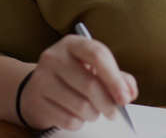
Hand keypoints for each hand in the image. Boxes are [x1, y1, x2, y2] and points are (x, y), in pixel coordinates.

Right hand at [19, 35, 137, 130]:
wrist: (35, 88)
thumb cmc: (71, 76)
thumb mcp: (92, 68)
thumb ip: (116, 76)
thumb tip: (130, 91)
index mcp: (72, 43)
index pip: (97, 54)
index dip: (114, 77)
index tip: (125, 97)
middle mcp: (54, 57)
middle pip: (90, 84)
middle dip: (108, 103)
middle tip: (114, 112)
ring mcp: (42, 78)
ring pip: (81, 105)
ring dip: (94, 114)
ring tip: (93, 110)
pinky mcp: (36, 100)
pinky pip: (68, 119)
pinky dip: (79, 122)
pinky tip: (76, 115)